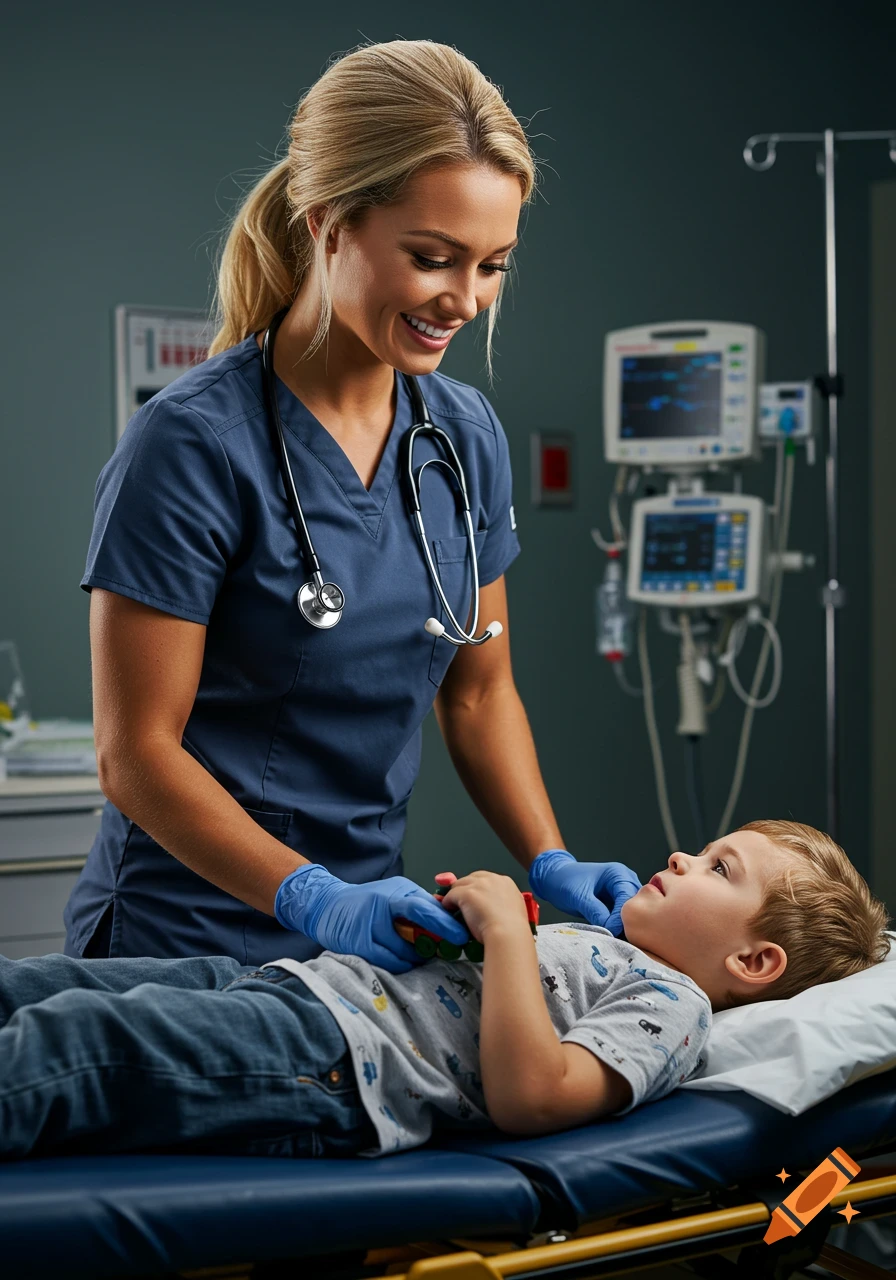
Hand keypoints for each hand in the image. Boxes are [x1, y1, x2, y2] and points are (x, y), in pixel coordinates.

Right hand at [275, 864, 470, 973]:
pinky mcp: (359, 944)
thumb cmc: (368, 899)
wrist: (328, 904)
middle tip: (449, 951)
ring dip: (417, 957)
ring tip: (424, 955)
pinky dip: (401, 963)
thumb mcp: (394, 893)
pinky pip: (388, 961)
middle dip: (436, 941)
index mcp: (394, 893)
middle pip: (415, 928)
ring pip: (403, 951)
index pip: (423, 907)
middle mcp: (381, 908)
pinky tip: (406, 961)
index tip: (462, 935)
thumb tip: (448, 915)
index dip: (444, 922)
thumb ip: (418, 903)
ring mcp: (369, 927)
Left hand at [439, 871, 529, 943]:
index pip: (485, 878)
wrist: (508, 934)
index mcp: (505, 882)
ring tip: (453, 907)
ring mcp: (478, 885)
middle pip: (471, 878)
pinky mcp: (466, 893)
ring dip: (455, 895)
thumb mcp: (513, 909)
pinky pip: (451, 895)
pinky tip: (449, 910)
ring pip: (459, 885)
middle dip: (465, 888)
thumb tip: (494, 906)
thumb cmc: (512, 929)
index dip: (478, 887)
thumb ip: (503, 902)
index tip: (475, 896)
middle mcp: (492, 879)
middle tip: (462, 902)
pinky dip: (448, 902)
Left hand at [528, 850, 641, 935]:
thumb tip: (612, 930)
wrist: (554, 878)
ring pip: (631, 913)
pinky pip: (623, 917)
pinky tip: (612, 936)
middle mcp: (625, 881)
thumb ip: (595, 911)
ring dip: (623, 926)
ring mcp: (622, 892)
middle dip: (626, 922)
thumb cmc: (565, 881)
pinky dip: (618, 927)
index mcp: (618, 873)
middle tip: (615, 938)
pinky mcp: (616, 903)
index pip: (628, 898)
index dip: (621, 917)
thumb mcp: (579, 896)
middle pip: (634, 906)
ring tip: (614, 939)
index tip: (611, 932)